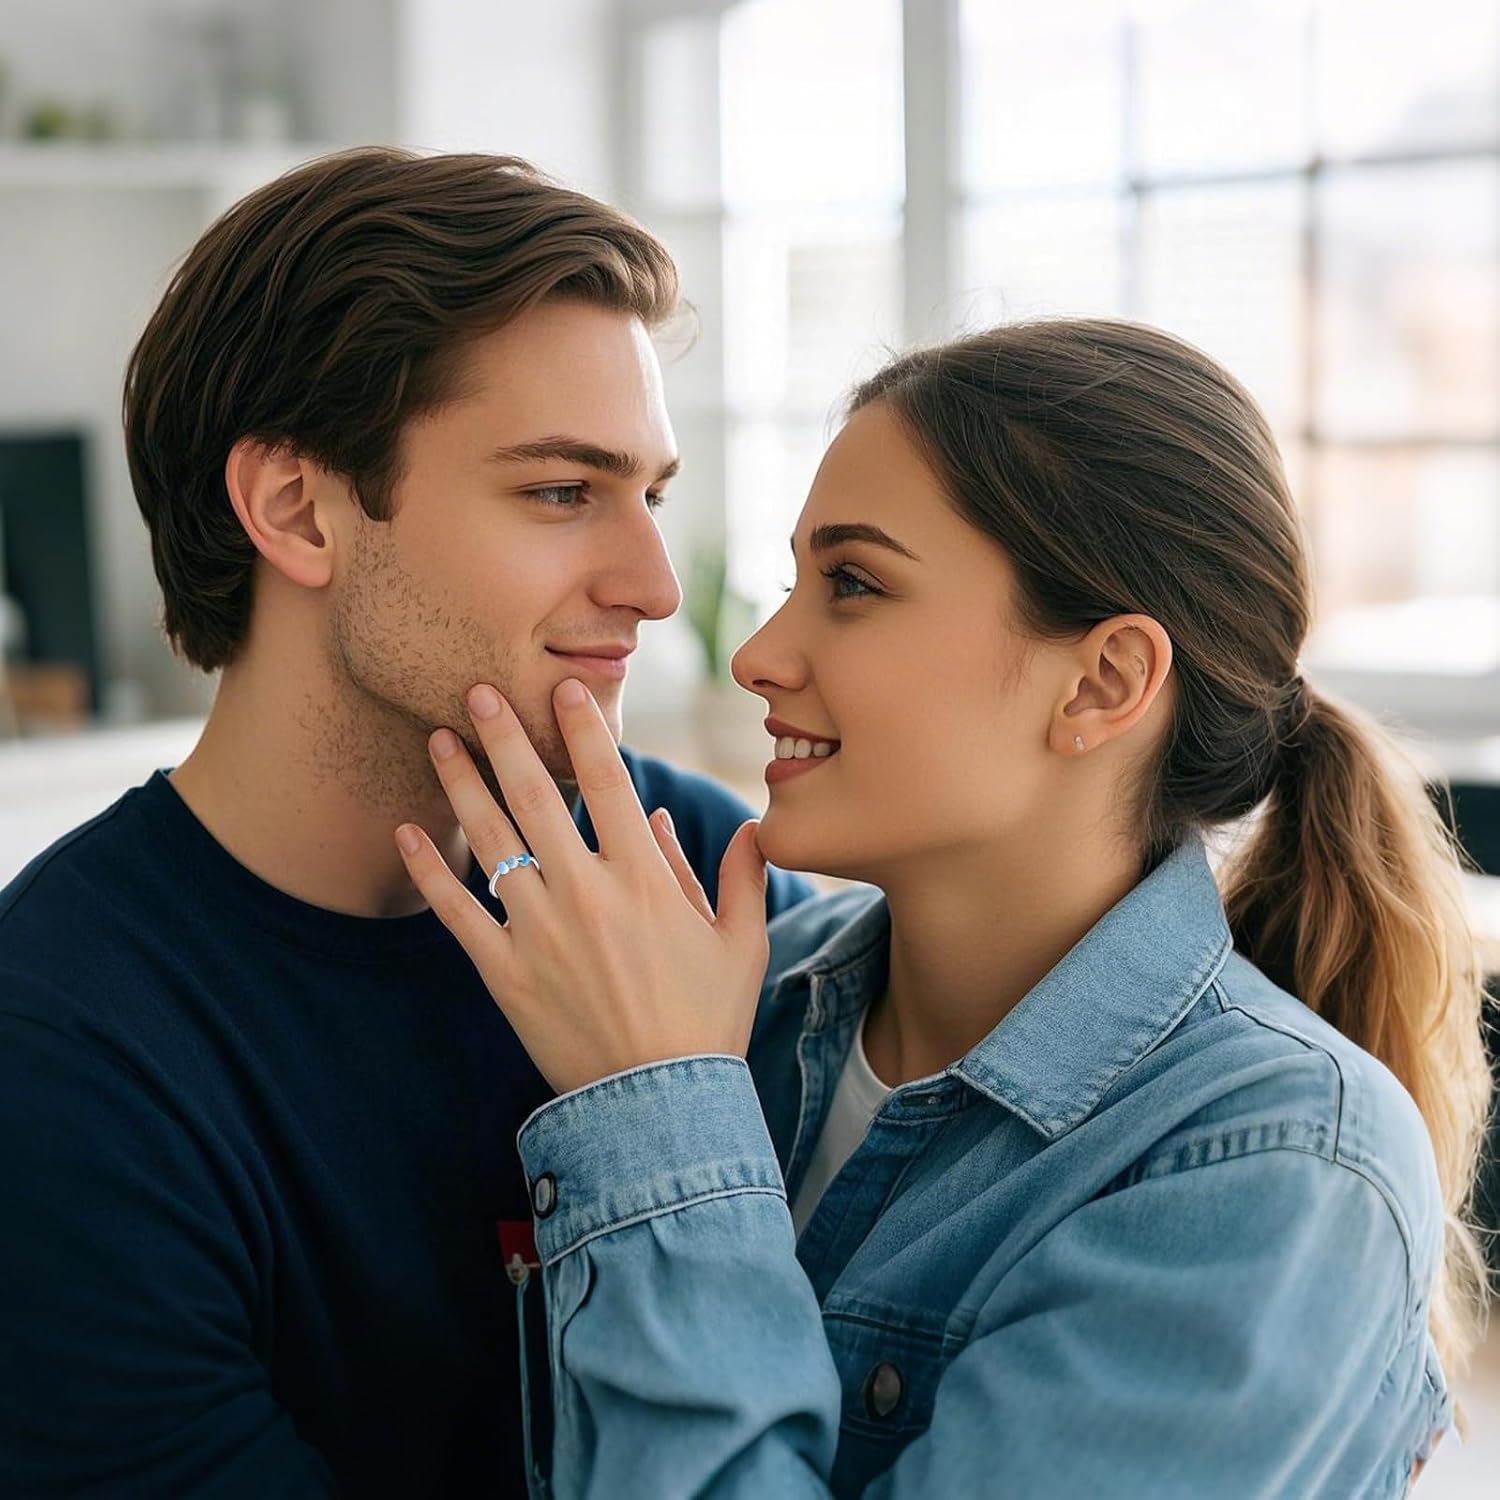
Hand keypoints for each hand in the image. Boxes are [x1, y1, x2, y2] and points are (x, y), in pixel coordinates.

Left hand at [394, 678, 771, 1095]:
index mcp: (643, 878)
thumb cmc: (707, 1021)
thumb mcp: (742, 944)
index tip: (564, 688)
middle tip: (476, 690)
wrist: (659, 1104)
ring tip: (438, 739)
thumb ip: (740, 876)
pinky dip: (429, 870)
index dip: (584, 729)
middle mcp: (586, 892)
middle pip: (535, 796)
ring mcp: (539, 931)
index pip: (607, 782)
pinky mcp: (504, 972)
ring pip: (490, 842)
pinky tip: (407, 831)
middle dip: (504, 736)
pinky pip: (456, 911)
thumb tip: (747, 824)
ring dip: (461, 784)